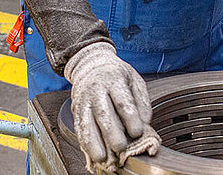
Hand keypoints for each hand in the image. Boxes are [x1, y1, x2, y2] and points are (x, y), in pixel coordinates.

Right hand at [64, 42, 155, 168]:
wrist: (90, 64)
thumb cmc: (116, 75)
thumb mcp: (134, 79)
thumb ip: (142, 100)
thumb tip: (146, 122)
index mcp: (114, 80)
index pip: (122, 101)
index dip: (130, 118)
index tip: (137, 132)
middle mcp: (96, 90)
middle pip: (103, 114)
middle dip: (111, 133)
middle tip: (121, 147)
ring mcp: (84, 100)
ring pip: (86, 124)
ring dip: (93, 143)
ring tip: (102, 158)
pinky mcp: (76, 110)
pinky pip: (79, 128)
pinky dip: (84, 143)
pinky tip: (91, 154)